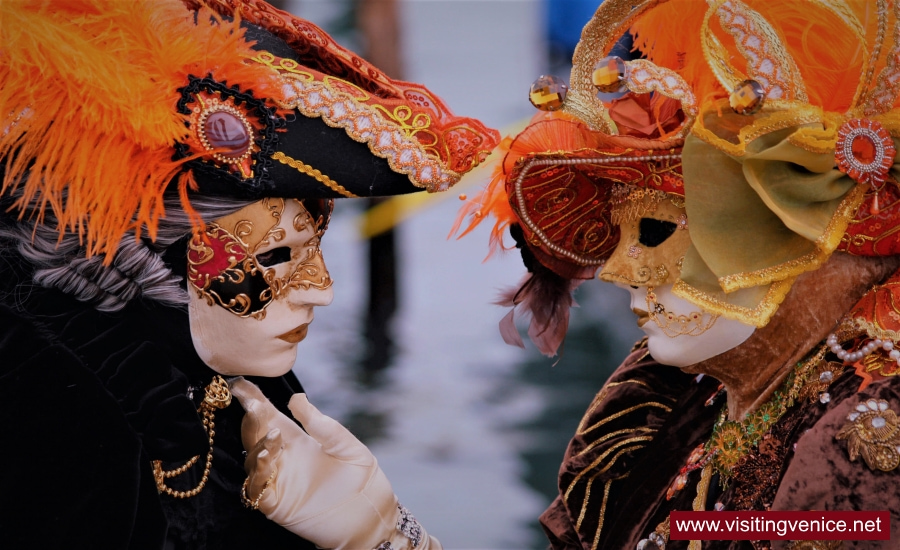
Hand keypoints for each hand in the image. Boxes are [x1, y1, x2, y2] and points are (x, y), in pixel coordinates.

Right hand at [229, 377, 438, 549]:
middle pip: (256, 434)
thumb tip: (296, 397)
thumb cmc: (361, 478)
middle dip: (252, 418)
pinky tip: (269, 458)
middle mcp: (283, 458)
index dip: (254, 400)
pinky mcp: (276, 504)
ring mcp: (278, 480)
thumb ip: (321, 424)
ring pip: (252, 459)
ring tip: (275, 434)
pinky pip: (256, 487)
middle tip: (254, 404)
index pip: (269, 416)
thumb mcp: (346, 445)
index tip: (240, 383)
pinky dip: (257, 472)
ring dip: (258, 444)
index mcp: (298, 440)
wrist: (370, 516)